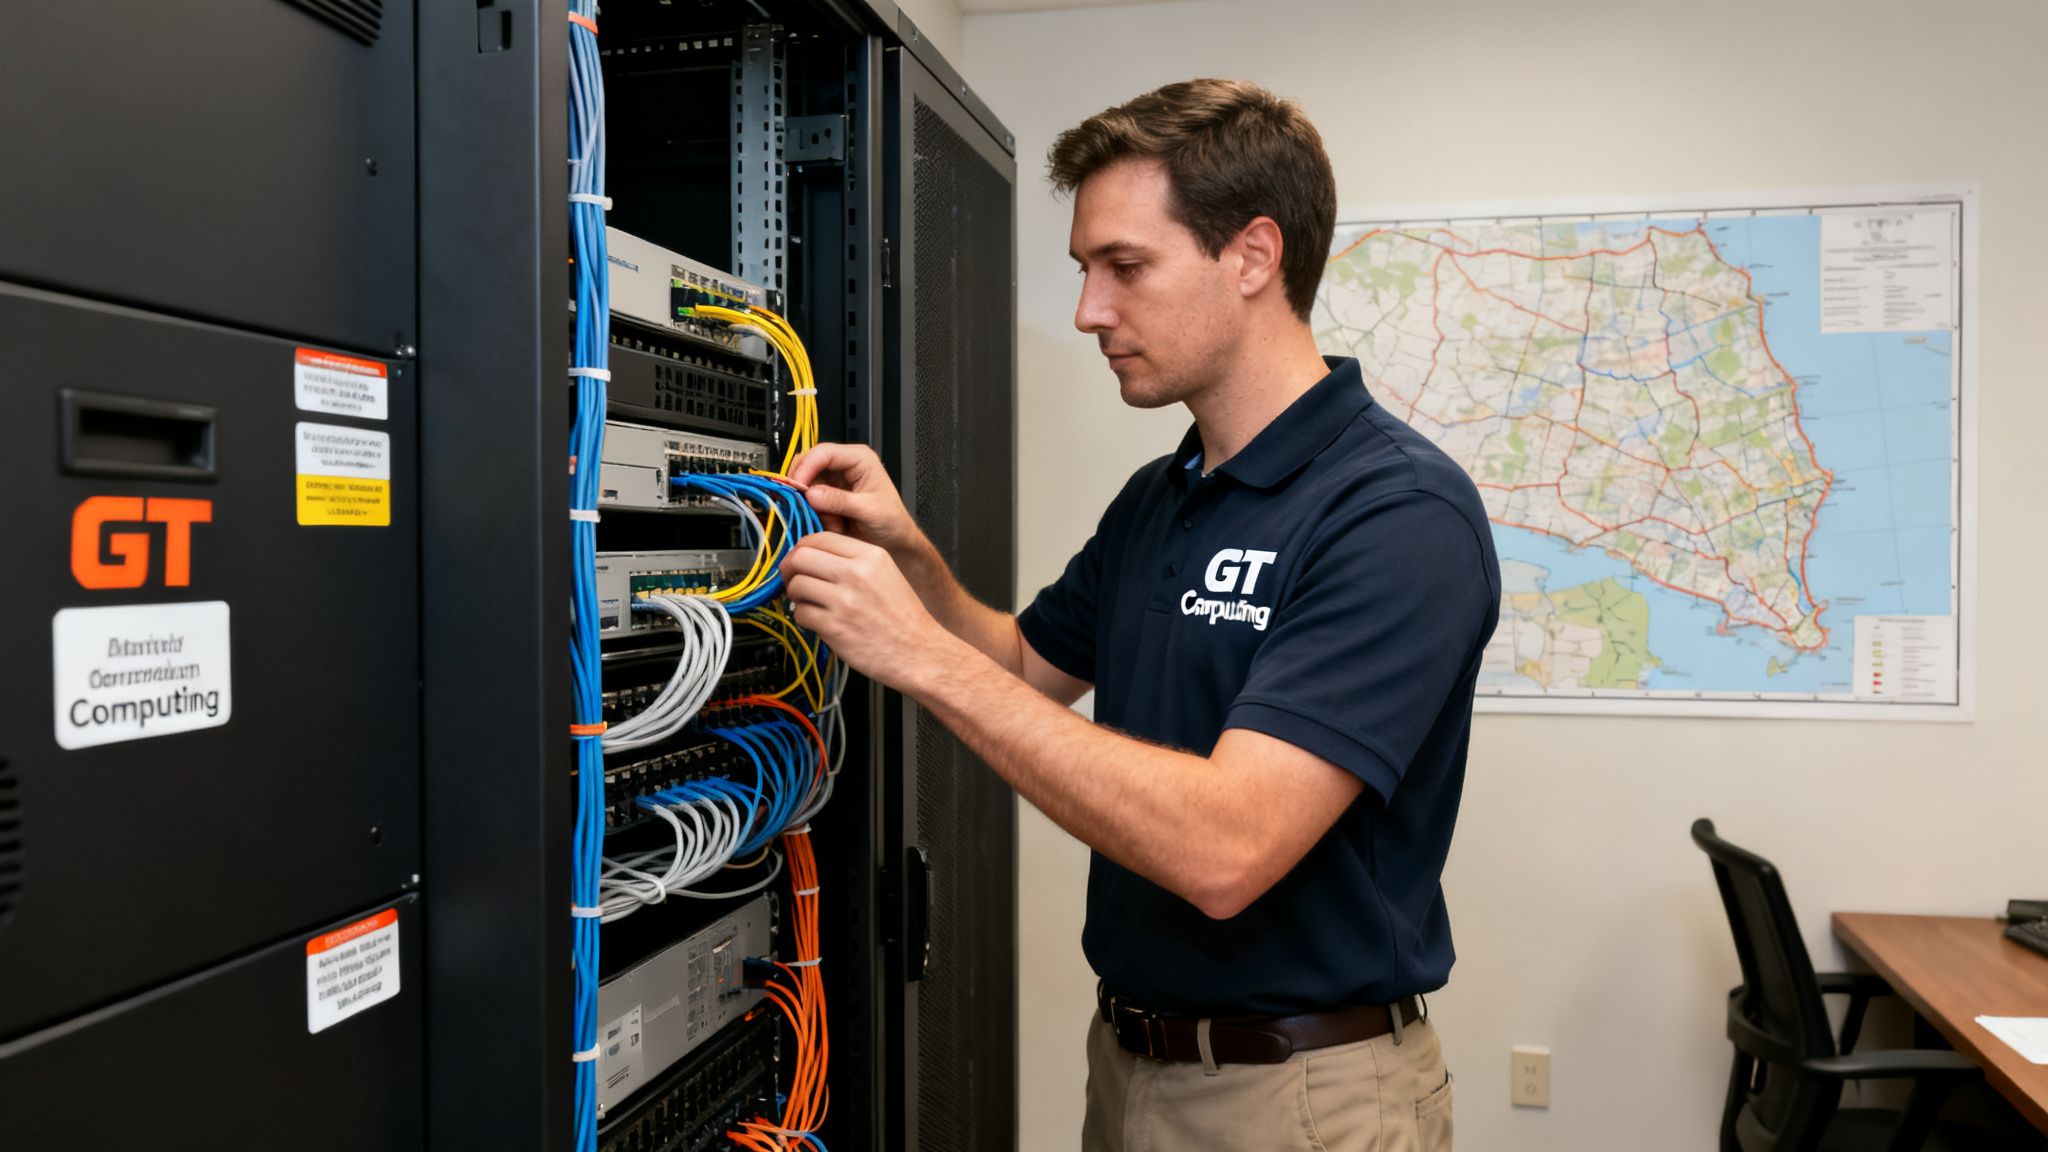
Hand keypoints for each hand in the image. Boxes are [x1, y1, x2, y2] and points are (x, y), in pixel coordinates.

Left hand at [780, 532, 960, 692]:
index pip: (818, 538)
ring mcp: (844, 600)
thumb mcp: (886, 574)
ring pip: (796, 585)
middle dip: (789, 569)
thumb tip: (813, 556)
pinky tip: (818, 621)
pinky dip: (803, 618)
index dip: (801, 549)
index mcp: (870, 555)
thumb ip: (853, 561)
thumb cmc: (904, 618)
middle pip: (800, 557)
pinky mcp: (834, 627)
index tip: (799, 560)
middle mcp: (856, 573)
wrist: (920, 652)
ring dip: (795, 596)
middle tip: (792, 579)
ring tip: (808, 603)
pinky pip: (801, 614)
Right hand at [785, 443, 920, 558]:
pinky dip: (815, 513)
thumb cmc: (891, 521)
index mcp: (859, 458)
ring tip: (834, 521)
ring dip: (812, 505)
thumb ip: (839, 500)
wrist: (895, 540)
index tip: (797, 488)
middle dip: (805, 488)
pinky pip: (808, 500)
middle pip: (808, 465)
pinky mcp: (827, 494)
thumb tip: (811, 494)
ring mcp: (834, 479)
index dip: (806, 468)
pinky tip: (834, 523)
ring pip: (805, 484)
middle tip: (808, 507)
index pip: (823, 453)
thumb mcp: (867, 510)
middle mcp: (844, 464)